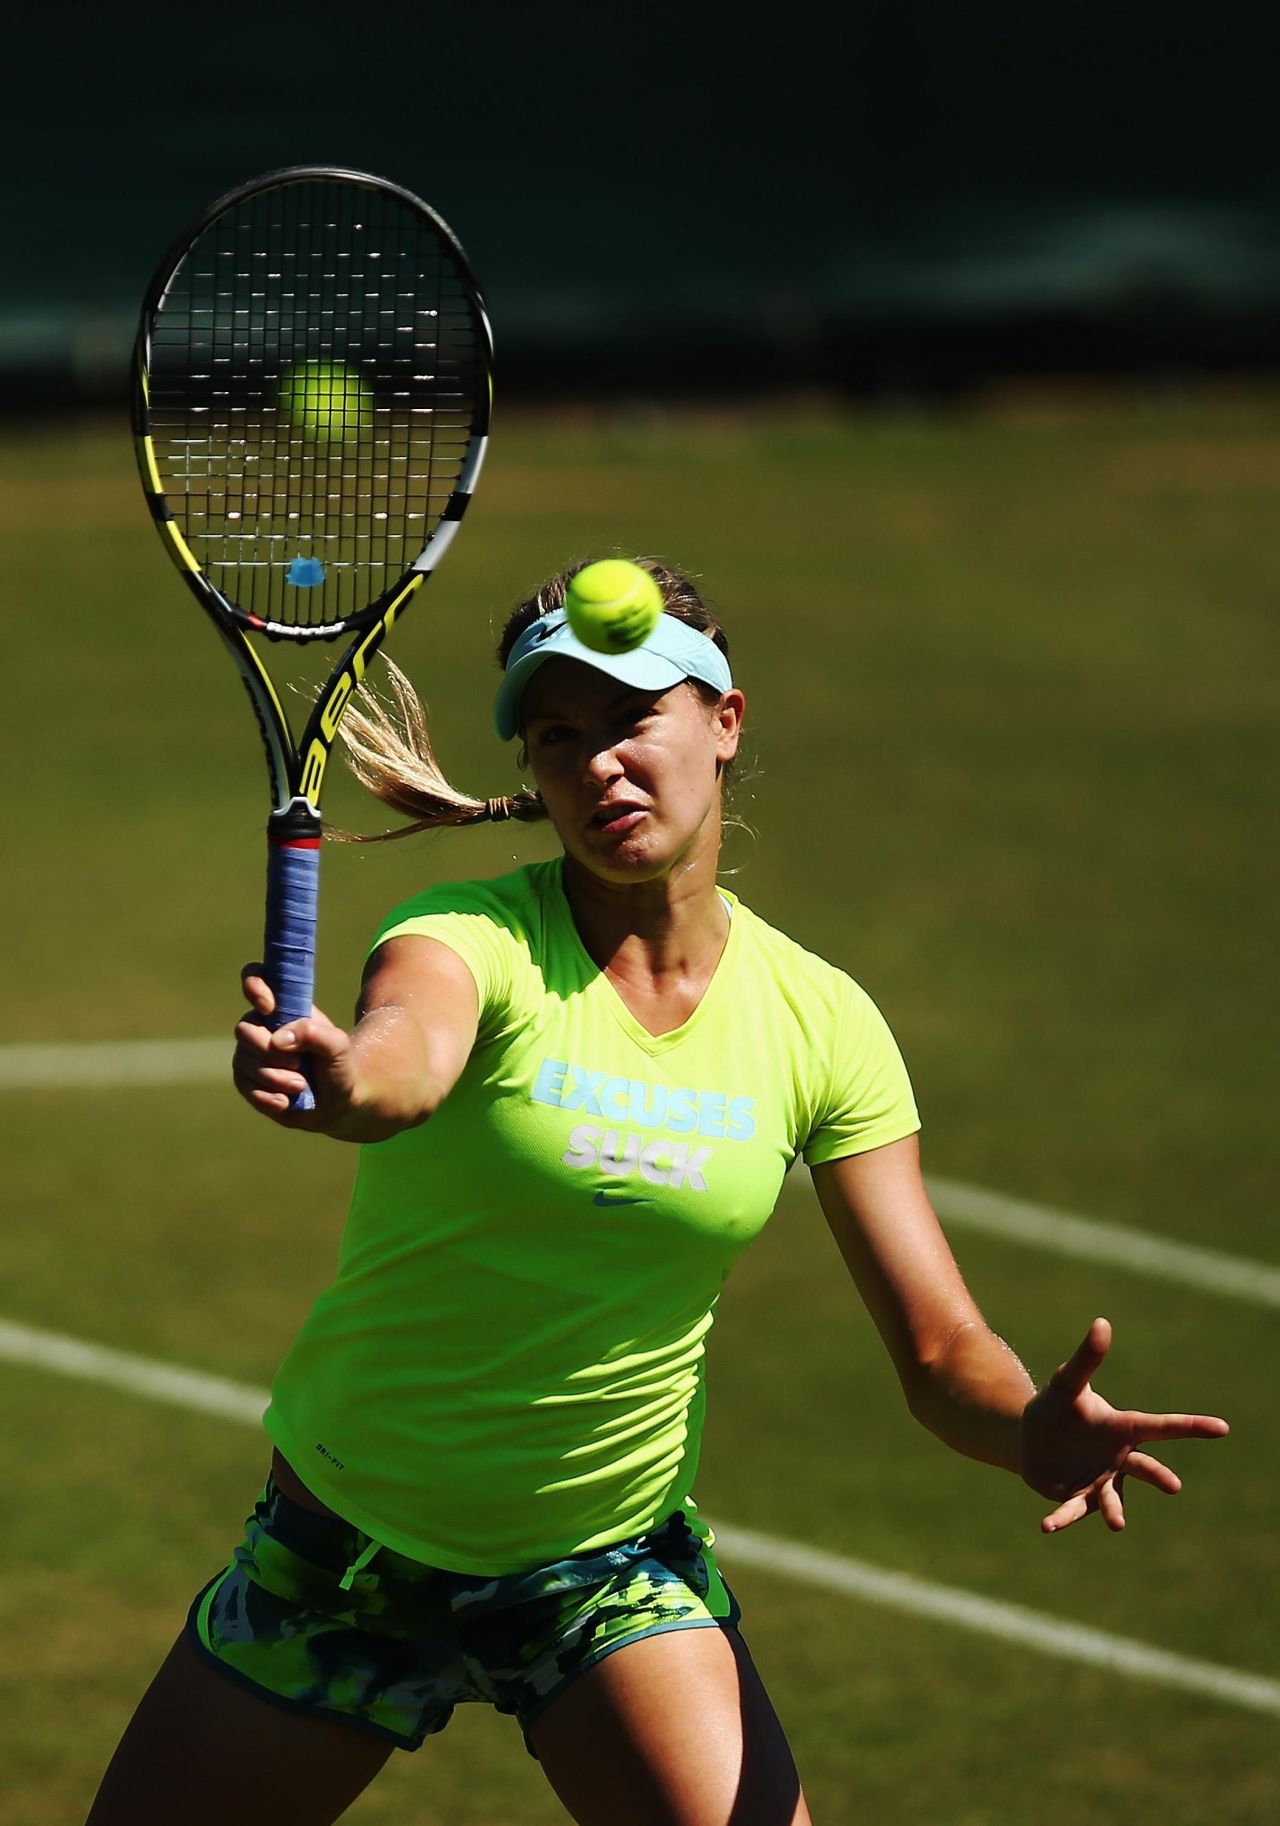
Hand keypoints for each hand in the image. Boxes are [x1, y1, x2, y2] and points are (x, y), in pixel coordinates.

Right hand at [233, 966, 358, 1131]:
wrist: (337, 1102)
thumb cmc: (338, 1066)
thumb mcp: (338, 1047)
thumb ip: (315, 1034)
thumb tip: (278, 1040)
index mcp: (283, 1008)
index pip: (256, 979)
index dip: (255, 986)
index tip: (270, 1008)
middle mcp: (261, 1027)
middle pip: (244, 1029)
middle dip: (270, 1052)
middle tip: (299, 1064)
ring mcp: (250, 1054)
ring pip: (243, 1061)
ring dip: (274, 1077)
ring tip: (301, 1085)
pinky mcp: (246, 1081)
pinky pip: (244, 1086)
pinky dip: (267, 1096)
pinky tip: (286, 1101)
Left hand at [1019, 1317, 1228, 1534]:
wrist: (1031, 1438)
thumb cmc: (1057, 1407)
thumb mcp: (1067, 1383)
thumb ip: (1086, 1358)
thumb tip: (1102, 1322)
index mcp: (1122, 1429)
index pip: (1160, 1426)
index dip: (1190, 1426)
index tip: (1221, 1427)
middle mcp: (1118, 1458)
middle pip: (1143, 1467)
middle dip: (1158, 1475)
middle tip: (1173, 1486)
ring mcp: (1101, 1481)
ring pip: (1112, 1497)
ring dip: (1115, 1510)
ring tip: (1118, 1524)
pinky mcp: (1077, 1498)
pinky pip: (1072, 1511)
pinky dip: (1062, 1519)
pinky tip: (1047, 1526)